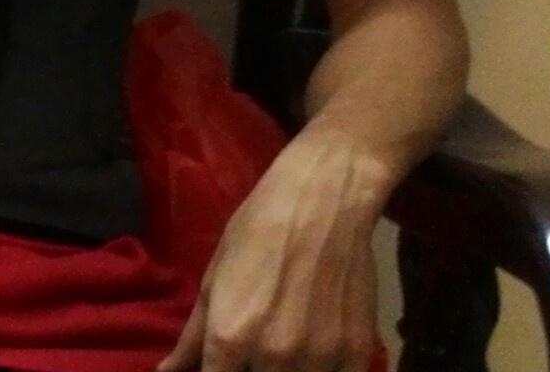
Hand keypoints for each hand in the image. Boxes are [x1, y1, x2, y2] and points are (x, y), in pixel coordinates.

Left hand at [159, 119, 384, 371]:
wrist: (323, 195)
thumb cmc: (258, 227)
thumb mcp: (215, 276)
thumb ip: (192, 337)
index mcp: (229, 338)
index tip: (225, 367)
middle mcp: (272, 357)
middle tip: (253, 354)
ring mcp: (319, 359)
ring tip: (286, 350)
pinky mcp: (357, 352)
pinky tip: (317, 350)